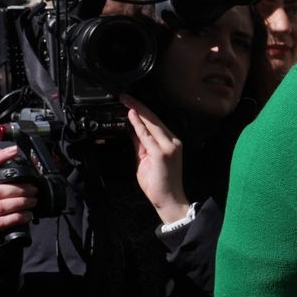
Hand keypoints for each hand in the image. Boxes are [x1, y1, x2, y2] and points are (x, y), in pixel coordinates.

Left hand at [124, 94, 189, 223]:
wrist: (169, 199)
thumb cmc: (159, 183)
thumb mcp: (146, 160)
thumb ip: (140, 145)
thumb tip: (132, 131)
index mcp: (170, 143)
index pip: (155, 123)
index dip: (142, 111)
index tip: (130, 103)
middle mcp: (172, 142)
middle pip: (154, 119)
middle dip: (138, 106)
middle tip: (124, 96)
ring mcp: (168, 147)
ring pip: (152, 123)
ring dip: (137, 111)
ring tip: (126, 101)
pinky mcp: (161, 153)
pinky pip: (147, 136)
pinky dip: (138, 125)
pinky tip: (131, 116)